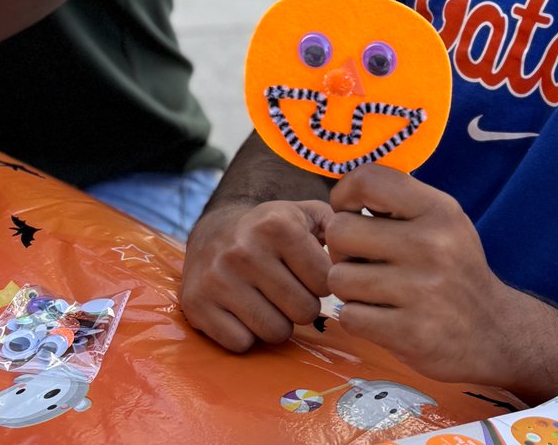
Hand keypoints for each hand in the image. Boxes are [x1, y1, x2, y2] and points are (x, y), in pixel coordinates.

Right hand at [180, 198, 334, 351]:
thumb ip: (340, 229)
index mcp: (276, 225)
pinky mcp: (196, 304)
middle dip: (301, 305)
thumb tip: (361, 259)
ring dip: (276, 322)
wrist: (213, 231)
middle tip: (286, 288)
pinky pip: (241, 344)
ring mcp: (217, 278)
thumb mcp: (305, 214)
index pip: (325, 283)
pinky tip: (241, 310)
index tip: (305, 271)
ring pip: (275, 332)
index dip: (320, 282)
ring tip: (266, 299)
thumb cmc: (270, 229)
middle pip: (304, 312)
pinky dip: (246, 334)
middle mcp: (244, 249)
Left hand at [326, 165, 517, 384]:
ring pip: (338, 277)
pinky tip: (382, 316)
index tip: (351, 211)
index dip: (345, 194)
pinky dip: (358, 318)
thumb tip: (341, 190)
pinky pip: (349, 316)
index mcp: (438, 210)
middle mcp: (431, 245)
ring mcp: (422, 291)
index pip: (368, 180)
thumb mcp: (442, 220)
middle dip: (342, 248)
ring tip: (375, 289)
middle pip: (340, 230)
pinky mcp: (410, 333)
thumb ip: (398, 200)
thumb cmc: (454, 269)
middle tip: (362, 259)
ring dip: (349, 287)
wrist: (495, 334)